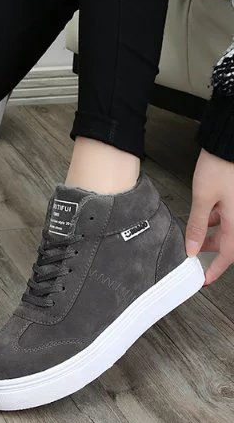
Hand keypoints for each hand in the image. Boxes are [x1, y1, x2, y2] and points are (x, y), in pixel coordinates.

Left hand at [186, 148, 233, 284]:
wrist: (229, 143)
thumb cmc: (220, 167)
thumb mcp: (203, 198)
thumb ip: (198, 224)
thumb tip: (193, 248)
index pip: (229, 255)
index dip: (216, 269)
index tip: (204, 279)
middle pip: (230, 243)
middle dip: (212, 250)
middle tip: (194, 253)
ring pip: (229, 229)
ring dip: (213, 233)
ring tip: (194, 234)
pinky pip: (229, 216)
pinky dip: (217, 219)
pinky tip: (204, 215)